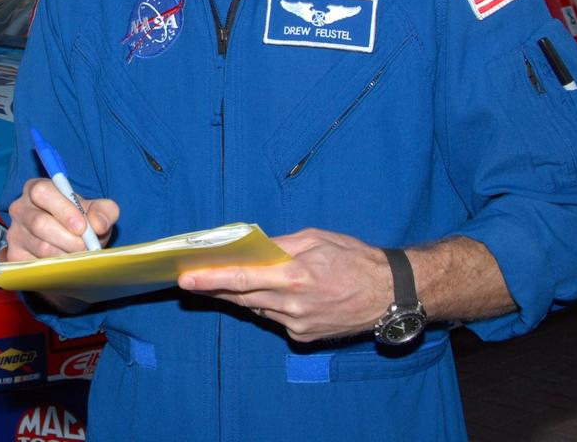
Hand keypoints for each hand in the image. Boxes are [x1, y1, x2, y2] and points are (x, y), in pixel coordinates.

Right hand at [4, 178, 118, 260]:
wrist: (70, 247)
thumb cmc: (81, 223)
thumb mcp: (97, 212)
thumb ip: (104, 211)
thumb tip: (98, 224)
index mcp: (37, 189)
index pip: (42, 193)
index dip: (63, 210)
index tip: (82, 227)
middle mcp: (20, 208)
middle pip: (39, 223)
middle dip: (68, 238)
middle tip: (86, 247)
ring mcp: (15, 233)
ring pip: (40, 247)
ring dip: (66, 254)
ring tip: (81, 256)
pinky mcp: (14, 255)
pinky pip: (36, 264)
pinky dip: (57, 267)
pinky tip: (67, 264)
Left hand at [177, 228, 391, 342]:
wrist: (391, 293)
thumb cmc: (355, 258)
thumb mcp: (315, 239)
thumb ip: (279, 246)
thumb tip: (250, 249)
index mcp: (294, 276)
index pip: (241, 279)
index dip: (209, 279)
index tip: (185, 279)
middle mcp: (292, 305)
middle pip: (241, 297)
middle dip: (216, 287)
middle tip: (193, 277)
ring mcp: (298, 325)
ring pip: (257, 308)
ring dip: (242, 295)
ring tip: (228, 280)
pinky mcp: (304, 337)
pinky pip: (274, 319)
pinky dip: (268, 305)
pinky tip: (272, 293)